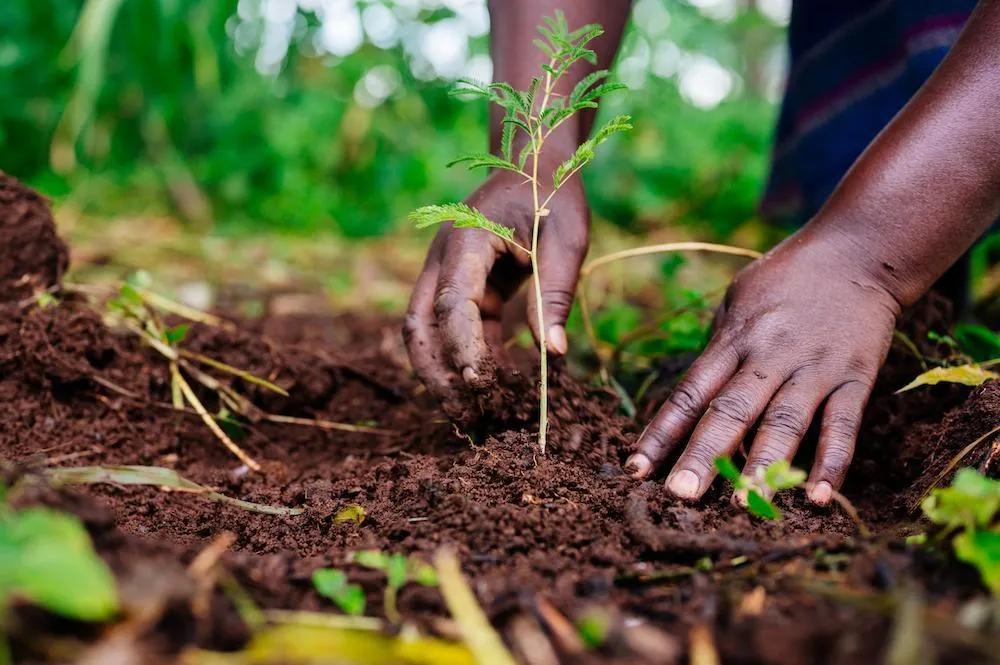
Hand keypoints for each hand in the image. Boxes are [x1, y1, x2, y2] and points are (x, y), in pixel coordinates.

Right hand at [404, 153, 588, 399]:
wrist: (535, 162)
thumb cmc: (553, 194)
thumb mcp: (566, 239)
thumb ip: (555, 293)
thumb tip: (554, 354)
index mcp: (467, 240)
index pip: (451, 302)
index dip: (462, 346)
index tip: (481, 382)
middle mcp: (445, 259)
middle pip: (418, 323)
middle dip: (435, 370)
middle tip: (465, 411)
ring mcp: (448, 273)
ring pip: (427, 330)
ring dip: (444, 369)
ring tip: (472, 410)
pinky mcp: (465, 285)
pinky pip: (455, 327)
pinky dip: (468, 355)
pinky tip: (492, 384)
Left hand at [626, 232, 901, 504]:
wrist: (856, 250)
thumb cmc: (784, 281)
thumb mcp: (737, 303)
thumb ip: (717, 354)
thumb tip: (691, 406)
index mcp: (733, 339)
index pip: (689, 392)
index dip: (661, 432)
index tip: (636, 470)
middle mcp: (769, 356)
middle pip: (730, 411)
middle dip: (704, 455)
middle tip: (681, 496)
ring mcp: (813, 368)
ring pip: (784, 423)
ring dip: (764, 466)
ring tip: (745, 506)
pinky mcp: (855, 377)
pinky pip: (843, 425)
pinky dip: (832, 461)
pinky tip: (820, 497)